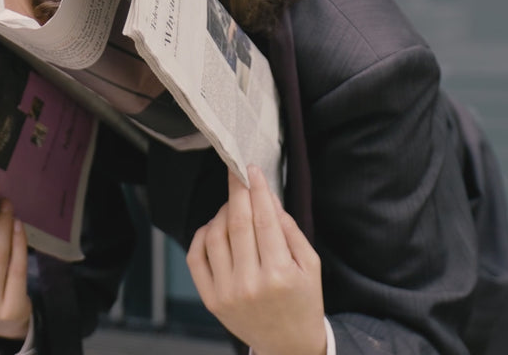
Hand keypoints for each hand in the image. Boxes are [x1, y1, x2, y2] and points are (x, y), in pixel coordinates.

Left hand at [187, 166, 325, 354]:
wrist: (288, 344)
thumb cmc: (303, 300)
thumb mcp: (311, 265)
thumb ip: (290, 230)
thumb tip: (268, 198)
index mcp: (280, 274)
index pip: (264, 220)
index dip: (257, 190)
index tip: (252, 169)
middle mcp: (251, 283)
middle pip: (238, 224)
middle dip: (237, 192)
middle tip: (237, 173)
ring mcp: (227, 293)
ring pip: (215, 236)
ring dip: (222, 212)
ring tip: (233, 205)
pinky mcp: (211, 299)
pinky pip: (196, 257)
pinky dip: (202, 235)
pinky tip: (214, 227)